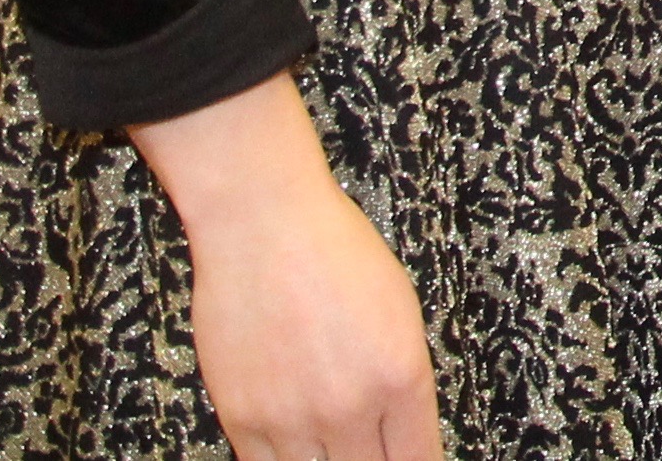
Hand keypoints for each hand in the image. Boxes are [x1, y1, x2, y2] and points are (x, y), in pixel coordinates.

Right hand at [130, 73, 442, 460]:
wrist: (262, 224)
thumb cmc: (334, 251)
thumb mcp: (401, 312)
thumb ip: (402, 380)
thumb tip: (403, 428)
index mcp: (401, 377)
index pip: (418, 460)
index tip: (409, 458)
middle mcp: (350, 407)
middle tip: (368, 446)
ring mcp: (293, 419)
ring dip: (328, 460)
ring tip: (331, 441)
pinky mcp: (243, 420)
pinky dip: (283, 459)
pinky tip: (294, 445)